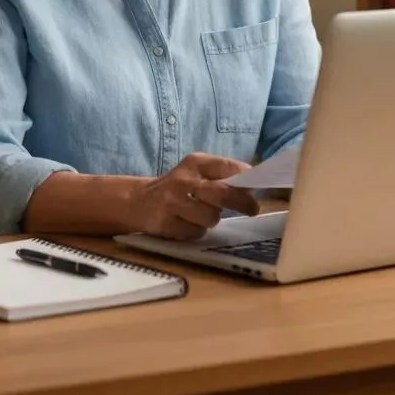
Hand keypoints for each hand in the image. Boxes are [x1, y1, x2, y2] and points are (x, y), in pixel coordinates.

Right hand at [129, 152, 260, 239]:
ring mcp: (173, 202)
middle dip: (242, 202)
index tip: (256, 187)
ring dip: (213, 219)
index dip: (245, 179)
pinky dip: (197, 231)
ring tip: (203, 214)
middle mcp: (183, 179)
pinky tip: (187, 223)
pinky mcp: (166, 223)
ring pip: (211, 217)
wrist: (138, 201)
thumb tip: (252, 187)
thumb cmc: (178, 187)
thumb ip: (221, 176)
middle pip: (222, 193)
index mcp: (194, 162)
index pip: (227, 168)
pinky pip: (196, 232)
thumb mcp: (196, 173)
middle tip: (253, 209)